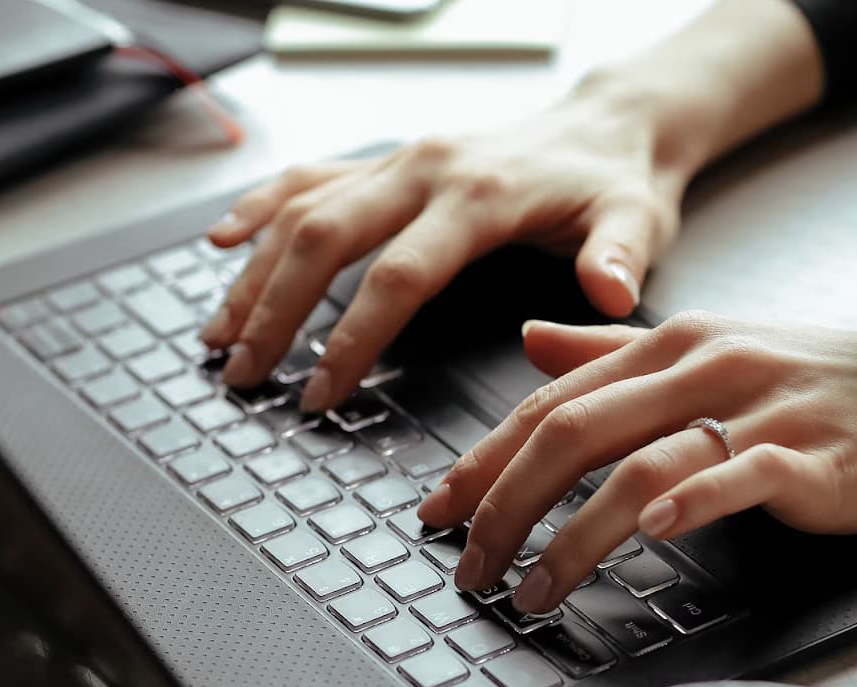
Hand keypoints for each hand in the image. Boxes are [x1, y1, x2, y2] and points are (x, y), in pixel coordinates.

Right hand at [197, 85, 691, 412]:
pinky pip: (311, 177)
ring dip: (254, 271)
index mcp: (479, 195)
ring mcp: (401, 160)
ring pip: (304, 208)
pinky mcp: (391, 161)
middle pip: (325, 238)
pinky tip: (223, 241)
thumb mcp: (638, 220)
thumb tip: (607, 293)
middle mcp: (426, 169)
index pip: (398, 275)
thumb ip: (619, 257)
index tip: (320, 392)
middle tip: (243, 374)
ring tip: (218, 334)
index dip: (353, 338)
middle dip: (275, 310)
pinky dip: (261, 207)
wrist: (609, 124)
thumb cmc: (619, 183)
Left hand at [415, 314, 856, 615]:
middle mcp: (710, 364)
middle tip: (462, 564)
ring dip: (567, 536)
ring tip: (529, 590)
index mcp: (681, 341)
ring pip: (634, 465)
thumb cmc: (851, 383)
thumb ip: (621, 349)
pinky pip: (737, 476)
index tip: (434, 509)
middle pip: (570, 431)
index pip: (552, 400)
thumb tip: (530, 340)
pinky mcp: (816, 456)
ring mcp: (764, 410)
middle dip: (499, 504)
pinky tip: (647, 539)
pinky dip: (685, 505)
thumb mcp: (726, 350)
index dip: (481, 457)